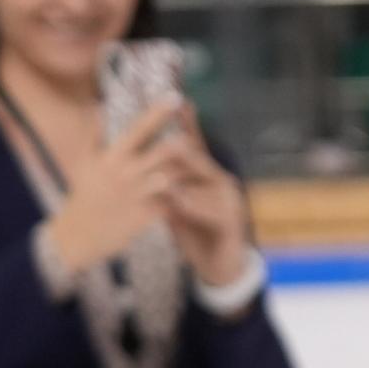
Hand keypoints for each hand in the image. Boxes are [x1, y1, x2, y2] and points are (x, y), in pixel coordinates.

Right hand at [42, 105, 191, 274]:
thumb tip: (97, 106)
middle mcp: (124, 174)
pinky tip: (197, 194)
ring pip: (169, 178)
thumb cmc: (84, 196)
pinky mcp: (145, 217)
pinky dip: (184, 198)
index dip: (157, 112)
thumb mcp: (84, 164)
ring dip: (187, 171)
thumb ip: (94, 135)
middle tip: (195, 133)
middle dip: (179, 143)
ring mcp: (136, 196)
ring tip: (202, 164)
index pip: (137, 129)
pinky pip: (170, 204)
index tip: (175, 96)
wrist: (77, 236)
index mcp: (111, 158)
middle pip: (159, 153)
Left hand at [148, 104, 253, 287]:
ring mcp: (230, 203)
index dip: (189, 124)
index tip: (179, 101)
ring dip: (187, 178)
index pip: (196, 145)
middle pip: (202, 160)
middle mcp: (222, 183)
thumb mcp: (174, 204)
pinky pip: (213, 212)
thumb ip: (160, 182)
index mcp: (206, 175)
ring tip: (167, 174)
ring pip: (208, 184)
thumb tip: (137, 158)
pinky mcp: (232, 225)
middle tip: (168, 138)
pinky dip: (195, 206)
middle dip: (185, 148)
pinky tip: (178, 201)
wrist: (217, 266)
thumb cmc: (194, 231)